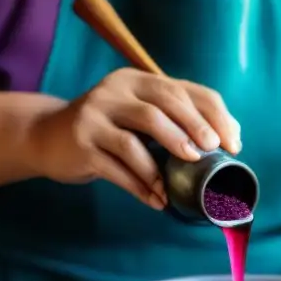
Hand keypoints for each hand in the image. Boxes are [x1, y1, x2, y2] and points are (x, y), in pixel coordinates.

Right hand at [23, 69, 240, 208]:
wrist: (47, 136)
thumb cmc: (107, 128)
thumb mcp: (138, 113)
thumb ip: (176, 118)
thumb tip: (230, 136)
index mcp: (137, 80)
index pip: (183, 89)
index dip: (213, 114)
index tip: (233, 142)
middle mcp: (115, 91)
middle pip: (163, 105)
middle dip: (193, 129)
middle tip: (211, 152)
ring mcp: (95, 115)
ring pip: (137, 135)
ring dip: (164, 161)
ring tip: (181, 179)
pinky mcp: (81, 143)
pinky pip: (116, 167)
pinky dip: (140, 186)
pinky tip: (157, 200)